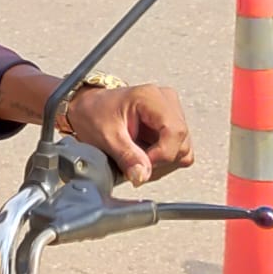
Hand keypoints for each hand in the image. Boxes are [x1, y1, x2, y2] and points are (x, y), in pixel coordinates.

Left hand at [67, 82, 193, 186]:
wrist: (88, 107)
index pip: (175, 131)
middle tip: (134, 165)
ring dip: (162, 163)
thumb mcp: (105, 135)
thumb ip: (126, 156)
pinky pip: (180, 151)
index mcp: (150, 97)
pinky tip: (144, 157)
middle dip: (159, 161)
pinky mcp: (172, 125)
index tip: (143, 166)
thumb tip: (142, 176)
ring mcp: (172, 113)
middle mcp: (166, 101)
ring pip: (183, 150)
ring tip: (136, 159)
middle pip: (181, 143)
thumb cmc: (93, 113)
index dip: (163, 154)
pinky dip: (163, 161)